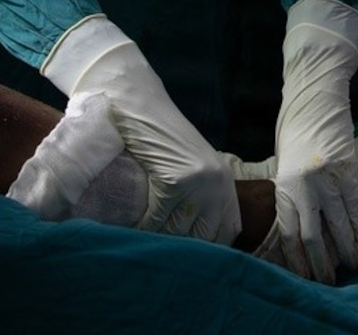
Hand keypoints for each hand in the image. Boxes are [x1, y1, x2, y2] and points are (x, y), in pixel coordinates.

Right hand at [43, 16, 240, 244]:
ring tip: (143, 244)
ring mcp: (200, 182)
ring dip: (159, 239)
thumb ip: (195, 199)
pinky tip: (131, 228)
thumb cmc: (157, 139)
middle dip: (180, 247)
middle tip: (158, 252)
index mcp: (224, 181)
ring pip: (178, 232)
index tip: (184, 256)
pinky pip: (157, 219)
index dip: (206, 248)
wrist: (135, 102)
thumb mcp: (187, 167)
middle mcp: (219, 183)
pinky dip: (142, 227)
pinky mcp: (175, 180)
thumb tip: (189, 246)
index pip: (227, 233)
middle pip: (203, 238)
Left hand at [272, 0, 357, 281]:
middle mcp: (301, 186)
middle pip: (312, 235)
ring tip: (354, 265)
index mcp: (283, 186)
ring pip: (337, 224)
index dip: (298, 259)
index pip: (289, 233)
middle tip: (330, 280)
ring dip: (347, 248)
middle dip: (322, 262)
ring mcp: (324, 178)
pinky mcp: (345, 168)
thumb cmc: (295, 130)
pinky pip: (355, 205)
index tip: (306, 276)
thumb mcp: (284, 164)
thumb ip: (290, 192)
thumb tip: (297, 222)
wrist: (313, 97)